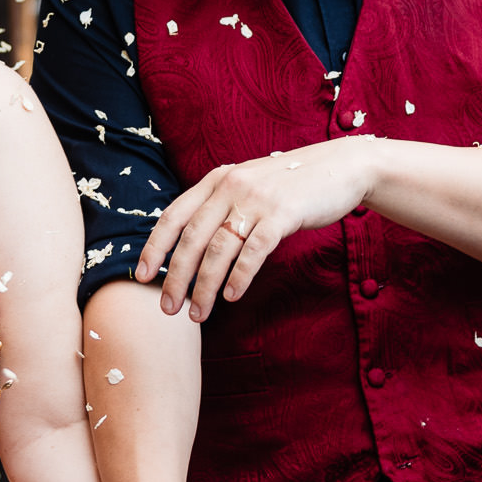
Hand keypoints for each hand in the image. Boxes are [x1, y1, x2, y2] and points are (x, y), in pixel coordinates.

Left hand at [137, 137, 379, 321]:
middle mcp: (230, 186)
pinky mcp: (282, 213)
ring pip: (219, 249)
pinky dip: (240, 276)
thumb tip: (194, 245)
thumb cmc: (292, 185)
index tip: (141, 275)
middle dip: (176, 277)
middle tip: (167, 309)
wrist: (340, 167)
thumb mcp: (248, 185)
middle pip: (192, 238)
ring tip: (198, 314)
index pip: (173, 216)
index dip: (155, 247)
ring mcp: (256, 199)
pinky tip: (231, 297)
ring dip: (205, 286)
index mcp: (216, 180)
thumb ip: (222, 206)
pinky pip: (253, 250)